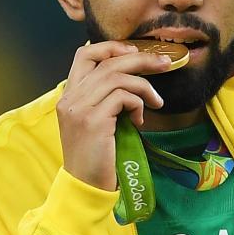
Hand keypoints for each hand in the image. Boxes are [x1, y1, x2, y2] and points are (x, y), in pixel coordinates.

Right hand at [56, 41, 179, 191]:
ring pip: (119, 76)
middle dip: (141, 59)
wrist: (85, 186)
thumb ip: (103, 99)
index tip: (134, 53)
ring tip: (156, 102)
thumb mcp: (94, 122)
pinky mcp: (94, 120)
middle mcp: (71, 98)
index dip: (111, 47)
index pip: (85, 54)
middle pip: (108, 61)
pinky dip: (138, 104)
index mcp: (69, 96)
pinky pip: (124, 96)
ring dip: (145, 86)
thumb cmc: (95, 157)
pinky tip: (139, 121)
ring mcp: (80, 108)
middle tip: (165, 64)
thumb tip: (132, 79)